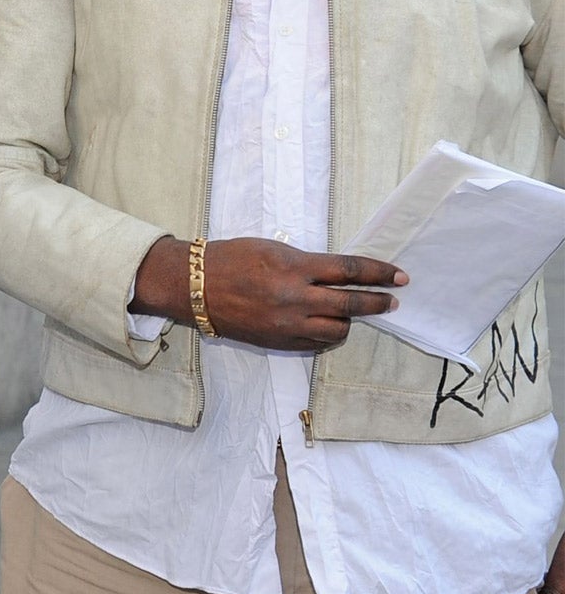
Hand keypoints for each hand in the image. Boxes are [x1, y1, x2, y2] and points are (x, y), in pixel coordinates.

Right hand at [130, 235, 405, 351]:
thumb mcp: (272, 250)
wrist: (193, 286)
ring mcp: (287, 324)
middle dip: (377, 302)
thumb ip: (306, 263)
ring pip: (337, 329)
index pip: (350, 271)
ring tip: (351, 315)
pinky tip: (326, 327)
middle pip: (351, 304)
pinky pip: (315, 344)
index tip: (399, 276)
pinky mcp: (277, 342)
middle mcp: (295, 298)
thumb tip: (337, 274)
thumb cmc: (231, 259)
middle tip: (392, 300)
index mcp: (294, 268)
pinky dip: (326, 335)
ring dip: (349, 321)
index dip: (379, 273)